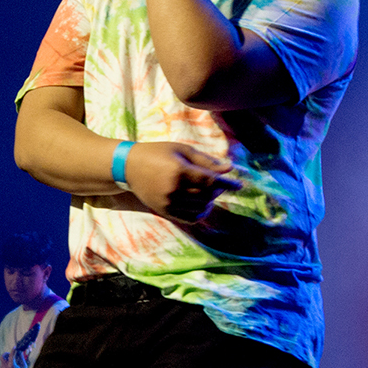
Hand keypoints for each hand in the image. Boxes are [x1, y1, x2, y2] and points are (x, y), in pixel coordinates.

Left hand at [0, 348, 31, 367]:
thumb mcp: (24, 365)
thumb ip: (21, 358)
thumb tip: (19, 351)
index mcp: (12, 366)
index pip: (11, 355)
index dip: (13, 350)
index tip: (15, 347)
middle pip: (2, 357)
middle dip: (6, 354)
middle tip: (11, 354)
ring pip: (2, 360)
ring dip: (6, 358)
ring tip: (12, 359)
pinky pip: (2, 364)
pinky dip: (6, 362)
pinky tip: (11, 363)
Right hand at [123, 142, 239, 222]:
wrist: (128, 167)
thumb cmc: (157, 153)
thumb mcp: (181, 150)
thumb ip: (205, 160)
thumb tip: (228, 169)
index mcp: (179, 171)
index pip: (210, 181)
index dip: (227, 184)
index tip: (239, 185)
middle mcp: (173, 190)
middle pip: (206, 195)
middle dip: (217, 190)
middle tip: (217, 182)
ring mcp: (168, 203)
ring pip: (199, 207)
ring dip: (208, 200)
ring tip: (206, 190)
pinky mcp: (164, 211)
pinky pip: (189, 218)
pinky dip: (199, 213)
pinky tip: (200, 204)